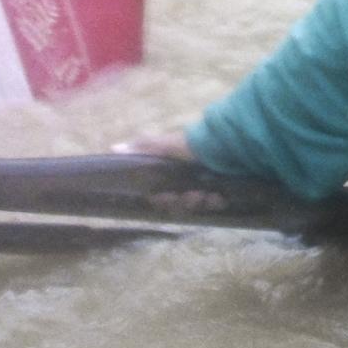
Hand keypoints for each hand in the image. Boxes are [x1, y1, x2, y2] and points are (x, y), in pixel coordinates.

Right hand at [111, 132, 230, 213]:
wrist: (235, 144)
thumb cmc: (198, 143)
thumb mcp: (170, 144)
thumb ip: (144, 148)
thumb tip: (112, 148)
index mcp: (174, 168)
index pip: (161, 193)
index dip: (163, 198)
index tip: (169, 196)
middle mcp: (189, 176)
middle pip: (180, 201)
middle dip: (184, 201)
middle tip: (194, 195)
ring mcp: (207, 182)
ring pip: (198, 204)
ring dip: (201, 203)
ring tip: (211, 196)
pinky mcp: (225, 187)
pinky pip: (216, 203)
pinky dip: (216, 202)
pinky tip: (221, 198)